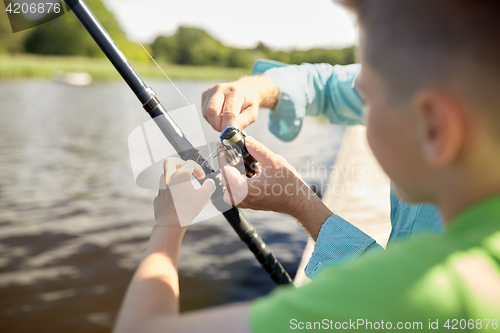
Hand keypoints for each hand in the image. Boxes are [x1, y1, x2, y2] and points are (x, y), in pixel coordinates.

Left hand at [154, 158, 215, 227]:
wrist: (170, 224)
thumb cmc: (187, 209)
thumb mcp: (204, 196)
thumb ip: (209, 186)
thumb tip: (209, 182)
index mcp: (180, 175)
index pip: (190, 163)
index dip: (198, 168)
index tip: (202, 178)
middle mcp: (168, 179)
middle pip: (169, 161)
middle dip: (179, 162)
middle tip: (186, 169)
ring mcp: (160, 188)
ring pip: (164, 175)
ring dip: (174, 176)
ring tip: (182, 185)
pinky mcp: (157, 198)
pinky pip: (163, 190)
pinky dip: (170, 191)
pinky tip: (176, 199)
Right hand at [202, 75, 279, 131]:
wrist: (246, 88)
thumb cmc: (249, 102)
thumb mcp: (251, 114)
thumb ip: (242, 123)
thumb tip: (230, 134)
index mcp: (235, 92)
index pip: (228, 113)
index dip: (227, 128)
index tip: (229, 136)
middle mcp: (221, 89)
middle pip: (212, 111)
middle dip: (217, 125)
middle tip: (226, 130)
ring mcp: (211, 90)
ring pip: (206, 113)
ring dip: (214, 122)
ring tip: (225, 120)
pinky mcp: (205, 94)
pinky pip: (204, 112)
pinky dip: (211, 118)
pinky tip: (220, 115)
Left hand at [218, 137, 332, 239]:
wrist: (298, 202)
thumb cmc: (289, 184)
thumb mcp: (274, 161)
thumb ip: (257, 150)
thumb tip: (247, 140)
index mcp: (245, 190)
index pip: (225, 171)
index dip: (223, 157)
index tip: (224, 147)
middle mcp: (242, 199)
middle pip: (224, 179)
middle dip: (228, 165)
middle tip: (234, 153)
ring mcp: (245, 203)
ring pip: (229, 187)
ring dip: (233, 175)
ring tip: (244, 164)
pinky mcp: (249, 204)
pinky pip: (236, 192)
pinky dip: (239, 182)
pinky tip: (250, 173)